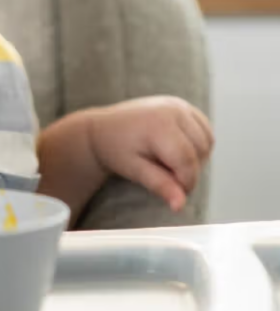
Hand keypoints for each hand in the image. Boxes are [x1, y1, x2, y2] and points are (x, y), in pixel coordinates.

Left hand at [89, 96, 213, 210]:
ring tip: (168, 163)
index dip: (186, 183)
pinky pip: (205, 130)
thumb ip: (160, 185)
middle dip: (190, 171)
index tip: (175, 193)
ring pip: (207, 141)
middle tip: (166, 176)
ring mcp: (179, 105)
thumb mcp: (135, 170)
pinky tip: (176, 151)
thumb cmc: (115, 149)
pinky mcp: (182, 105)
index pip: (187, 161)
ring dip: (197, 158)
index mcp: (159, 126)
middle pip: (201, 151)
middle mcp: (173, 110)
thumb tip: (180, 205)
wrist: (102, 128)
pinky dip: (198, 145)